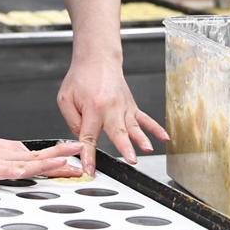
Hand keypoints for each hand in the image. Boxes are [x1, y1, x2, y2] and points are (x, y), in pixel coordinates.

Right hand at [0, 131, 83, 185]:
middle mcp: (5, 156)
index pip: (39, 155)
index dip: (59, 156)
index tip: (77, 157)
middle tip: (81, 155)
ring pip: (23, 163)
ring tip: (62, 162)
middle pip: (38, 157)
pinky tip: (20, 172)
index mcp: (9, 153)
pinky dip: (9, 171)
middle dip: (61, 157)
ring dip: (44, 163)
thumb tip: (27, 162)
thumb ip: (9, 158)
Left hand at [57, 58, 167, 175]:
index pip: (89, 136)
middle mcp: (111, 108)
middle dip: (124, 147)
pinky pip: (145, 119)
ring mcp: (124, 107)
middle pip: (118, 131)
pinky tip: (164, 138)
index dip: (89, 155)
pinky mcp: (131, 106)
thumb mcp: (65, 99)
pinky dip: (156, 128)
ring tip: (147, 149)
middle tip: (131, 159)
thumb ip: (73, 122)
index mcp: (93, 107)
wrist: (97, 59)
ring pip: (134, 126)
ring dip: (142, 138)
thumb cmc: (80, 78)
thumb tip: (82, 141)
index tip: (89, 170)